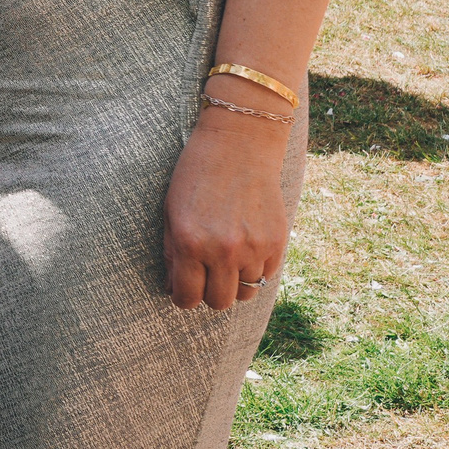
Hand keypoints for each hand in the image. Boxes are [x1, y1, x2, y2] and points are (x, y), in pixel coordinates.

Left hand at [162, 108, 291, 310]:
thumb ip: (172, 253)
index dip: (183, 298)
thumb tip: (174, 289)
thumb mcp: (171, 210)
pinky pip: (266, 276)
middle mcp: (223, 250)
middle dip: (209, 294)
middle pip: (219, 303)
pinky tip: (246, 248)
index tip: (183, 290)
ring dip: (235, 282)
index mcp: (189, 242)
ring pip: (246, 293)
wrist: (239, 146)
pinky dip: (255, 270)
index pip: (187, 297)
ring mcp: (253, 248)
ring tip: (227, 259)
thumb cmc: (196, 175)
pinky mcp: (277, 244)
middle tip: (205, 277)